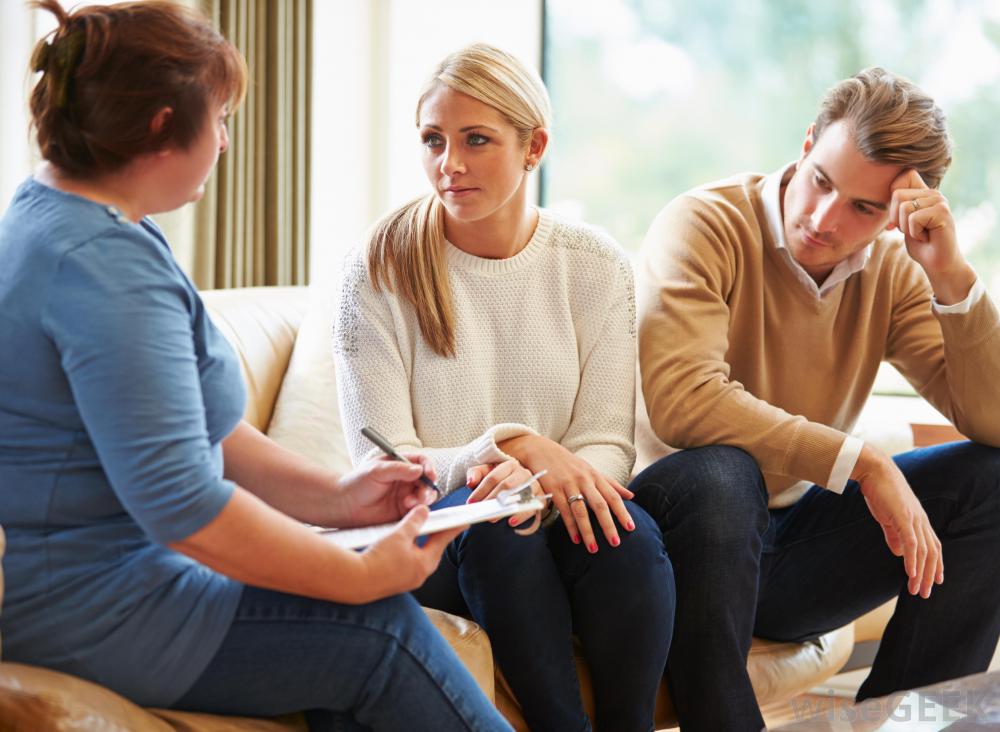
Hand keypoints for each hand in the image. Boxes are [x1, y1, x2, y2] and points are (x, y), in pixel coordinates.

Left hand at [335, 455, 438, 527]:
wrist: (345, 504)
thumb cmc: (356, 483)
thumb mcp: (376, 470)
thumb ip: (399, 469)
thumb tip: (419, 469)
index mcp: (399, 464)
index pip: (421, 462)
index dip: (428, 467)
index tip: (429, 475)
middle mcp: (405, 479)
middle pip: (426, 480)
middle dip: (427, 487)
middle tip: (422, 494)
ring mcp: (405, 494)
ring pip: (424, 495)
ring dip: (423, 499)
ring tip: (410, 503)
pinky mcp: (403, 510)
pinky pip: (417, 510)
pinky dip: (417, 510)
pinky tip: (407, 508)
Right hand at [357, 505, 465, 599]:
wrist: (355, 581)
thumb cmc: (379, 558)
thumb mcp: (400, 534)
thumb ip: (414, 521)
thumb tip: (424, 511)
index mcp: (425, 563)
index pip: (443, 540)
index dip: (453, 527)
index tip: (464, 521)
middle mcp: (419, 574)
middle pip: (431, 549)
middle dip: (434, 534)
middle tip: (441, 521)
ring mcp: (407, 580)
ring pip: (417, 555)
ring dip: (418, 541)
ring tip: (417, 528)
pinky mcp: (394, 581)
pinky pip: (406, 561)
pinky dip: (406, 550)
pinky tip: (398, 543)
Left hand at [466, 459, 542, 524]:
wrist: (518, 485)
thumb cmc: (499, 479)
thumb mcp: (486, 473)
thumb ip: (476, 474)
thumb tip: (470, 482)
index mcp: (509, 465)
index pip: (493, 477)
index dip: (481, 490)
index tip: (471, 502)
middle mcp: (523, 473)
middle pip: (506, 486)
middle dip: (492, 500)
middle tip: (482, 511)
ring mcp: (534, 485)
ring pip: (519, 496)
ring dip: (505, 508)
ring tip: (493, 518)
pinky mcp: (540, 497)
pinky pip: (532, 507)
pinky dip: (522, 515)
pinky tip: (511, 521)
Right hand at [500, 435, 633, 551]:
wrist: (542, 450)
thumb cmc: (570, 463)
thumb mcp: (592, 470)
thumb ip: (611, 483)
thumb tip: (632, 496)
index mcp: (595, 476)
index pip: (613, 496)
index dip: (622, 512)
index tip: (631, 528)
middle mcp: (584, 480)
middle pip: (599, 505)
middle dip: (608, 525)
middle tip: (615, 543)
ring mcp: (568, 484)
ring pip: (581, 511)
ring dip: (588, 531)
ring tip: (594, 549)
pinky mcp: (554, 489)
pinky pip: (564, 511)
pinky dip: (570, 526)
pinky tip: (576, 539)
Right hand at [852, 444, 942, 597]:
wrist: (874, 469)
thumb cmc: (879, 491)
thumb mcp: (888, 516)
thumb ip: (894, 535)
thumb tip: (900, 554)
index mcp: (918, 520)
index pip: (933, 547)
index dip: (936, 565)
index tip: (935, 582)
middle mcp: (921, 521)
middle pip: (932, 553)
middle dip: (929, 576)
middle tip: (923, 594)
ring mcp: (913, 519)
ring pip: (923, 552)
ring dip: (920, 573)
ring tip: (915, 589)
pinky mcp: (903, 517)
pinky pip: (911, 542)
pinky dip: (913, 559)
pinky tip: (910, 573)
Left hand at [888, 169, 974, 303]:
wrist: (937, 263)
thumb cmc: (920, 244)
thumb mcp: (902, 222)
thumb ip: (895, 207)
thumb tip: (875, 198)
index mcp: (924, 192)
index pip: (905, 174)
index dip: (893, 194)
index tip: (898, 217)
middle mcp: (933, 193)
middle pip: (897, 194)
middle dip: (897, 218)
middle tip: (912, 229)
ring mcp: (940, 201)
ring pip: (904, 207)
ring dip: (906, 227)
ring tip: (921, 233)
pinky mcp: (942, 212)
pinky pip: (913, 219)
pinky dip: (914, 233)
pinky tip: (927, 237)